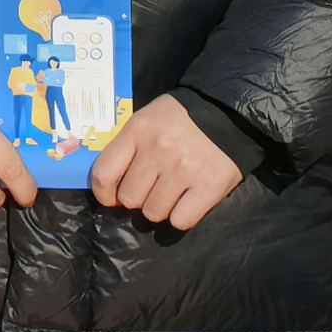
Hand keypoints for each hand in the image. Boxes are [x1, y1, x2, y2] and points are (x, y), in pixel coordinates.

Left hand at [88, 95, 242, 231]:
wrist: (228, 111)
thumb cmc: (182, 117)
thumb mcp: (147, 119)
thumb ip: (128, 146)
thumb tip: (111, 183)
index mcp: (138, 131)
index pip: (103, 174)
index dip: (104, 194)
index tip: (112, 198)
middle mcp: (157, 150)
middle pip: (130, 199)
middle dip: (139, 199)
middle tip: (153, 189)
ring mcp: (183, 170)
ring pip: (153, 213)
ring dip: (161, 208)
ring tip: (173, 193)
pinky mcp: (209, 186)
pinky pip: (181, 220)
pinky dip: (182, 217)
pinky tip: (188, 203)